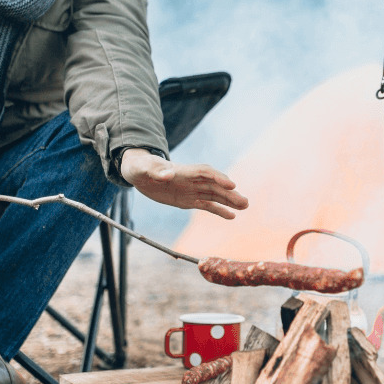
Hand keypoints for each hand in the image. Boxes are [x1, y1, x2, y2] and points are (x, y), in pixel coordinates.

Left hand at [119, 148, 247, 219]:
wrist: (138, 172)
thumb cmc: (140, 167)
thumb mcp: (143, 169)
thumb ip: (156, 172)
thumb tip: (167, 174)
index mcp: (182, 171)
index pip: (205, 173)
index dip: (218, 178)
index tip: (232, 185)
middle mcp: (191, 180)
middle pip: (214, 185)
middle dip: (230, 193)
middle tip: (245, 202)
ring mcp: (191, 190)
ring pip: (214, 195)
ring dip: (229, 201)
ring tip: (245, 206)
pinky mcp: (188, 200)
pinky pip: (206, 205)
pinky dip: (219, 210)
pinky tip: (232, 216)